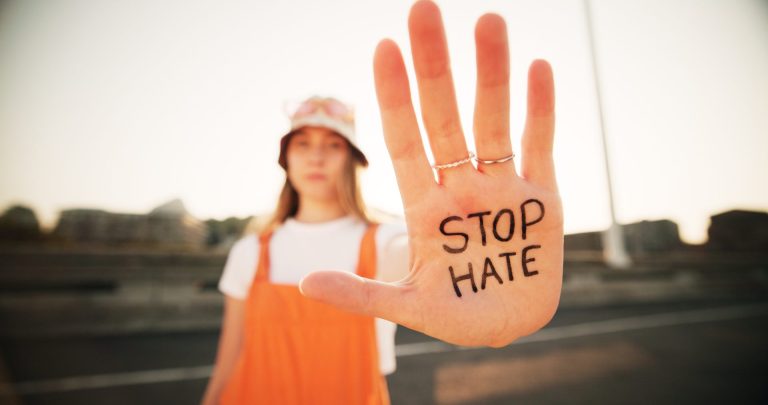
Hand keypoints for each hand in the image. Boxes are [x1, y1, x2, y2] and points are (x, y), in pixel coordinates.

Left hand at [300, 0, 562, 346]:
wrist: (512, 328)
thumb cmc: (458, 317)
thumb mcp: (410, 308)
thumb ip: (363, 295)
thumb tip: (304, 284)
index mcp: (425, 206)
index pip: (404, 140)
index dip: (394, 96)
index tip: (383, 47)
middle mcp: (460, 186)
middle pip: (442, 116)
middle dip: (434, 66)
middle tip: (423, 9)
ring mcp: (502, 186)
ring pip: (493, 119)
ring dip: (492, 72)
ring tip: (489, 20)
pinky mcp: (543, 196)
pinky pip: (541, 144)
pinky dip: (541, 109)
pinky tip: (538, 68)